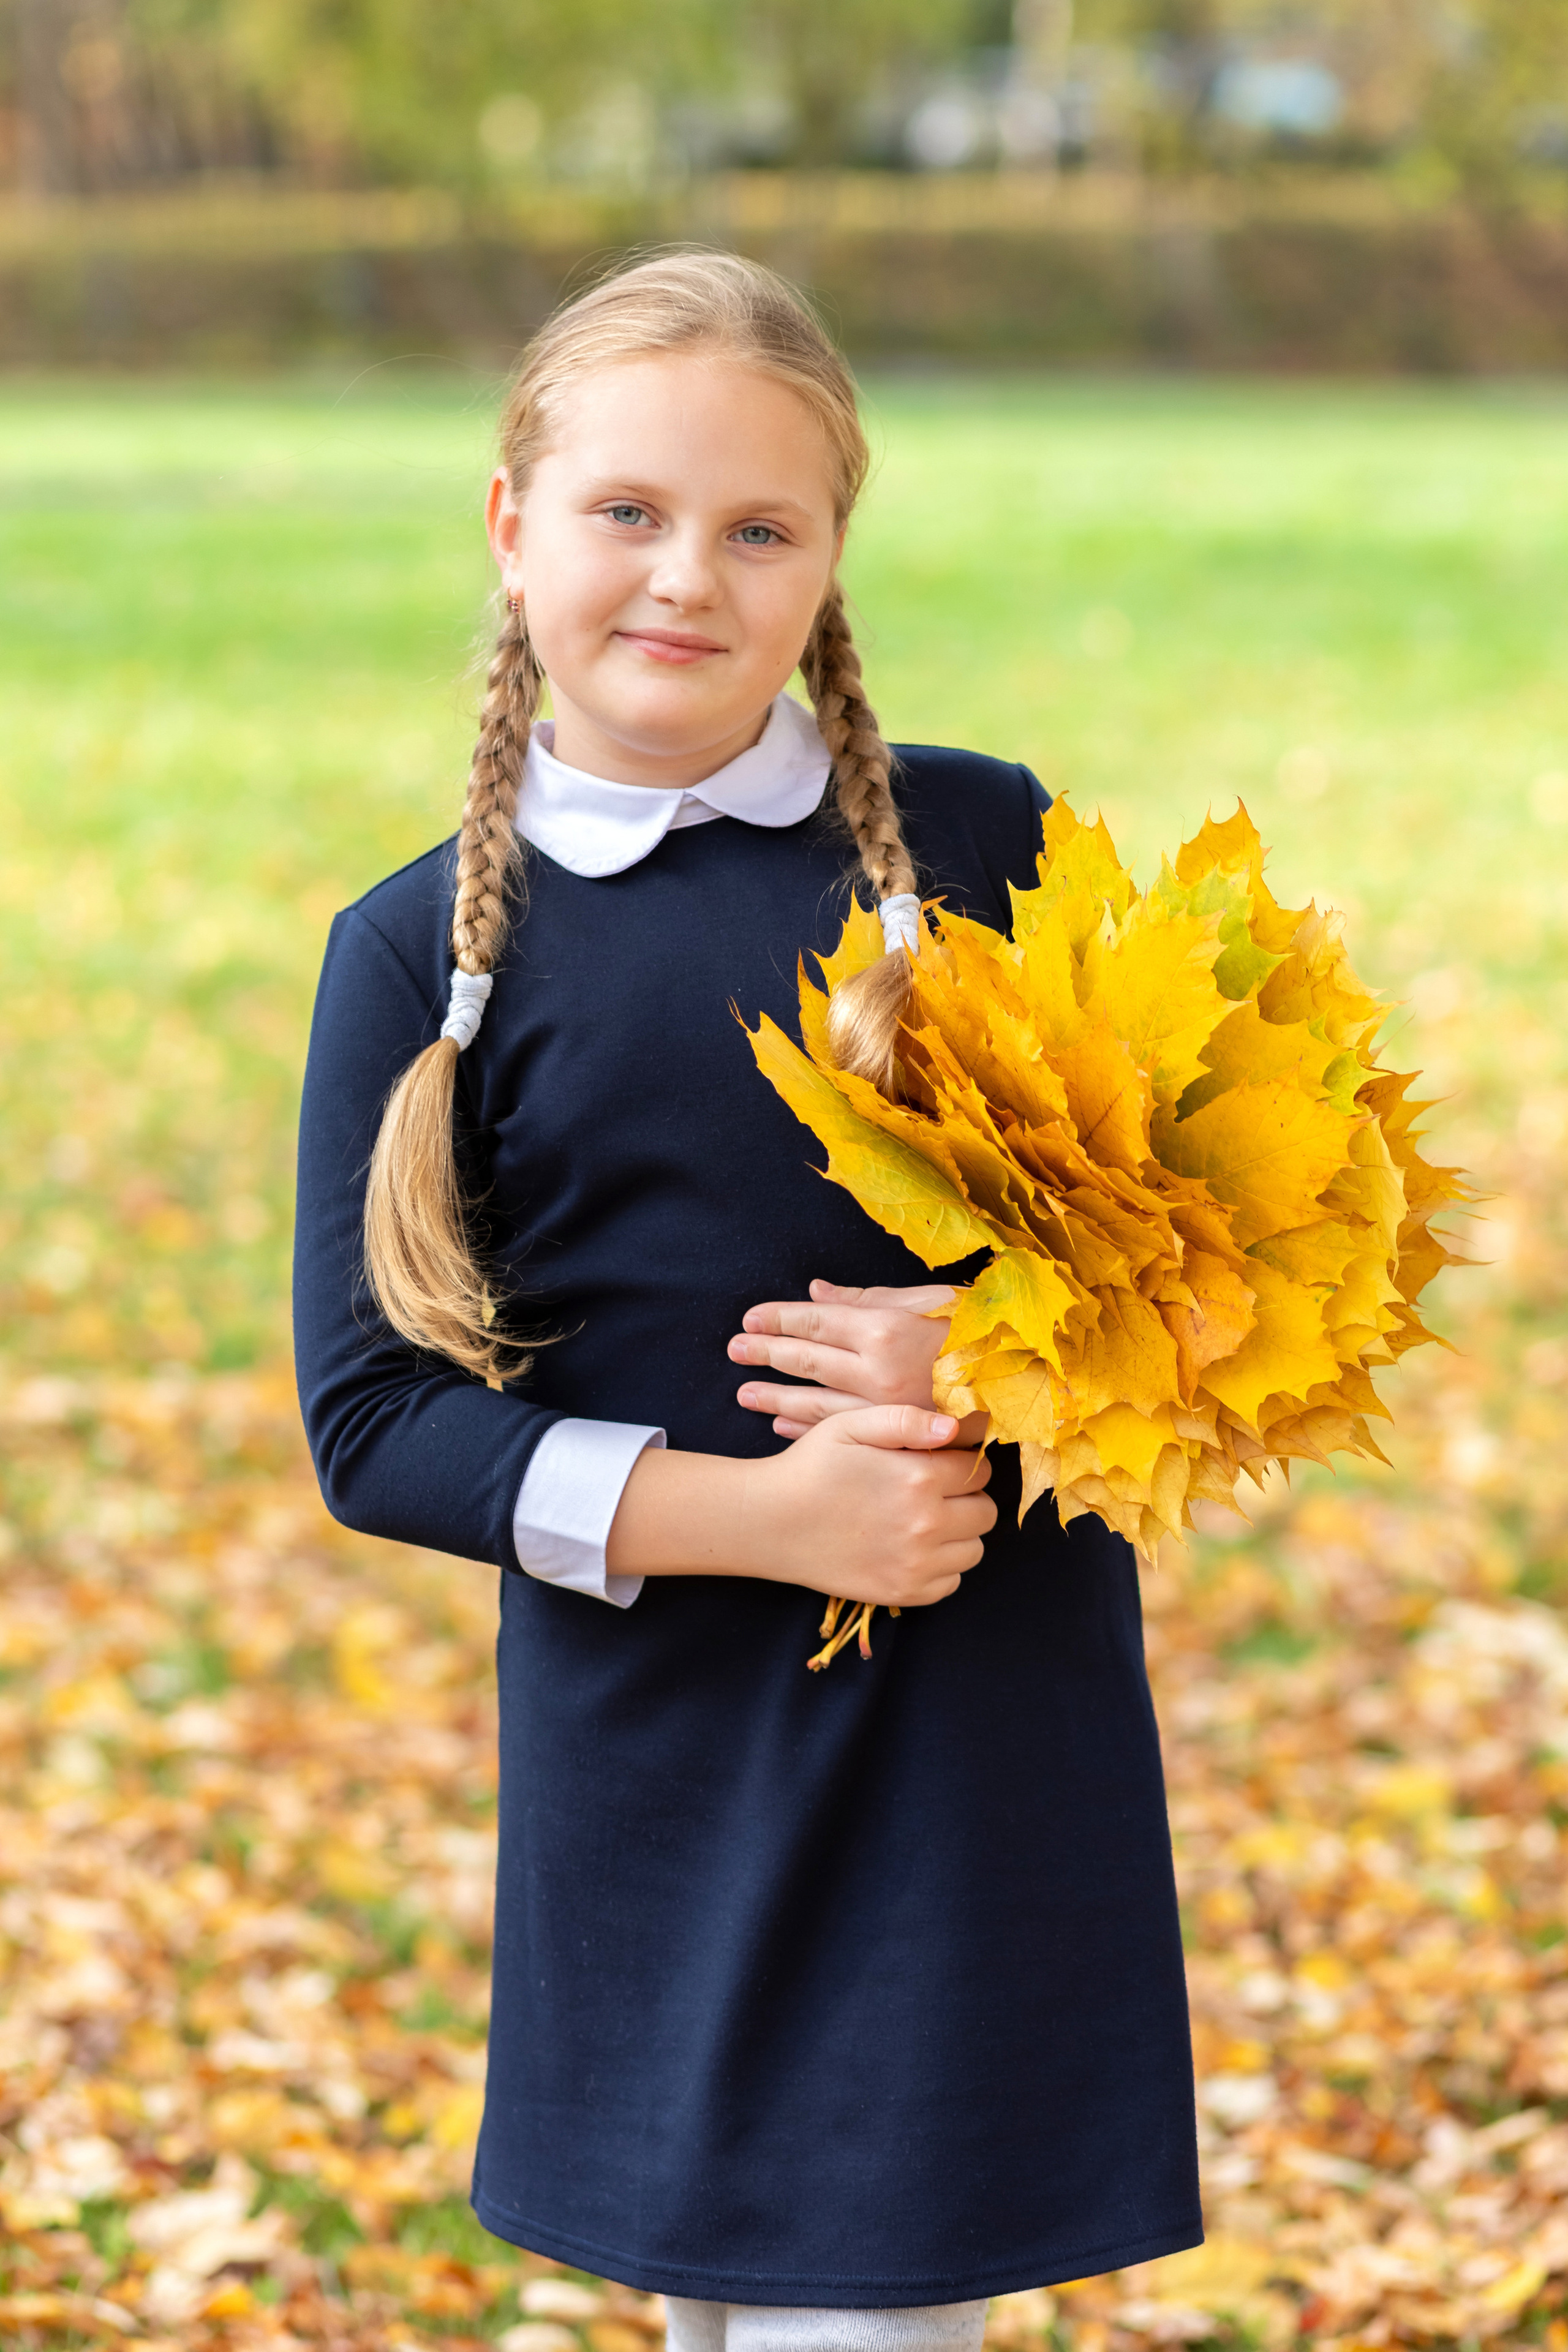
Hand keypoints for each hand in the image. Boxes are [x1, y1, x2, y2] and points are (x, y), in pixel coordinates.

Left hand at [729, 1278, 984, 1441]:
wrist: (1025, 1381)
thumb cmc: (978, 1329)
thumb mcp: (924, 1299)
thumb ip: (865, 1299)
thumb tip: (815, 1294)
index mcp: (883, 1328)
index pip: (814, 1322)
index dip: (777, 1320)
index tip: (750, 1320)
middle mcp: (877, 1370)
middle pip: (805, 1362)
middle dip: (766, 1355)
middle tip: (735, 1351)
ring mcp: (884, 1409)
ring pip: (814, 1403)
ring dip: (776, 1398)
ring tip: (745, 1395)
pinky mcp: (894, 1436)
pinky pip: (839, 1432)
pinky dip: (805, 1428)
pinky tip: (783, 1426)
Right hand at [741, 1406, 994, 1606]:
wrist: (768, 1523)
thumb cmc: (810, 1466)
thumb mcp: (850, 1425)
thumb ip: (906, 1419)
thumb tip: (955, 1427)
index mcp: (918, 1477)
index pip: (978, 1470)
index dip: (963, 1463)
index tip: (941, 1463)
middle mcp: (926, 1524)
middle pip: (985, 1511)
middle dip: (967, 1498)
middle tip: (934, 1491)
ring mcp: (916, 1564)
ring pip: (975, 1549)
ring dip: (959, 1533)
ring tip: (924, 1519)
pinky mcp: (904, 1593)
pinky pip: (952, 1582)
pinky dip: (941, 1566)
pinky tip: (913, 1548)